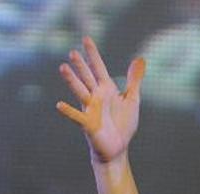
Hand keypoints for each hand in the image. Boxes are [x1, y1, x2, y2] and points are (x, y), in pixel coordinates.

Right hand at [56, 37, 145, 165]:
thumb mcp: (132, 99)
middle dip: (81, 65)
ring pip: (80, 92)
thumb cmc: (123, 124)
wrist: (117, 148)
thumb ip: (134, 80)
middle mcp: (96, 97)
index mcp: (106, 89)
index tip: (86, 38)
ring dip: (72, 81)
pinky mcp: (89, 124)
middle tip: (73, 52)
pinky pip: (78, 116)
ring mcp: (90, 110)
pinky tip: (59, 105)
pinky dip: (69, 111)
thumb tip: (140, 59)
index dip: (93, 54)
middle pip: (87, 77)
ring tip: (63, 68)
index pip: (98, 68)